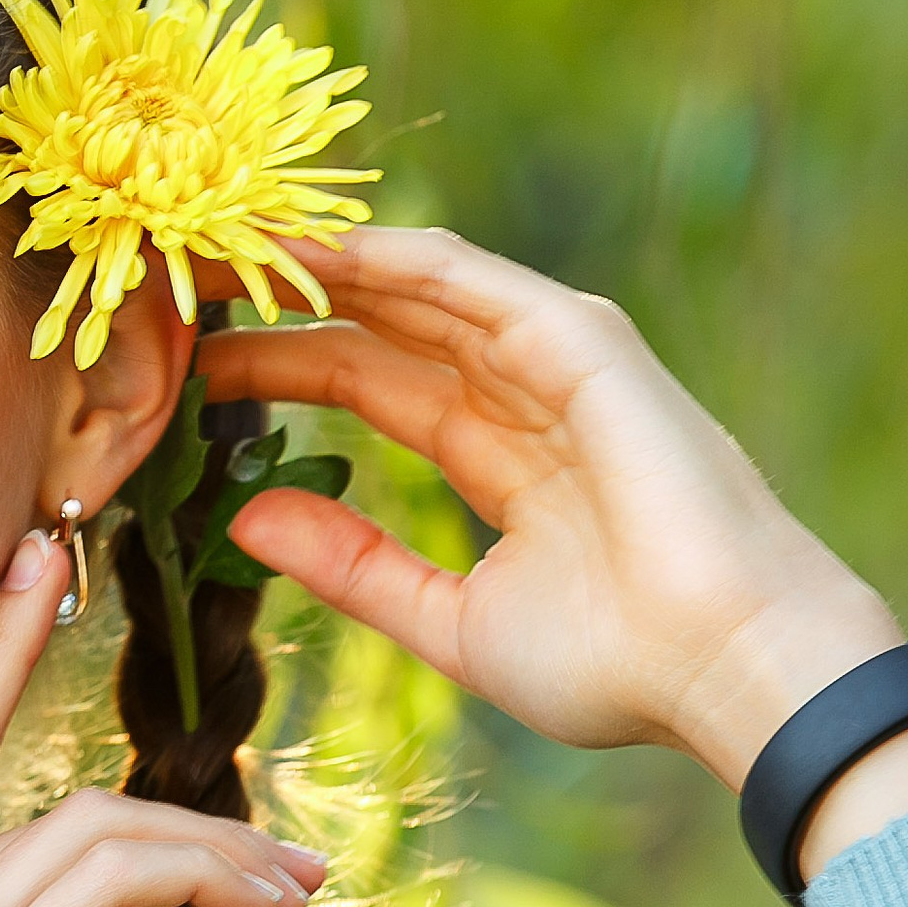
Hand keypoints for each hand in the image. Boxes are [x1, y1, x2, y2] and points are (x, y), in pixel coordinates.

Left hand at [200, 226, 907, 797]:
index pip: (367, 382)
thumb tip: (246, 520)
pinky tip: (317, 245)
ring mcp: (557, 361)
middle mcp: (524, 394)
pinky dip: (391, 258)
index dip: (281, 361)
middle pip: (380, 321)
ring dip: (323, 260)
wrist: (727, 670)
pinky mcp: (582, 344)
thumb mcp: (452, 623)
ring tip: (226, 236)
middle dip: (285, 292)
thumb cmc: (618, 666)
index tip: (193, 354)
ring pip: (417, 288)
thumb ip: (354, 570)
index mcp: (499, 457)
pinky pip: (472, 283)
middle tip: (180, 267)